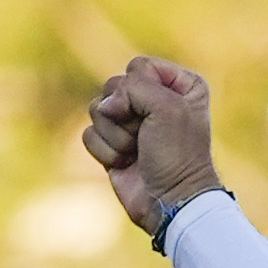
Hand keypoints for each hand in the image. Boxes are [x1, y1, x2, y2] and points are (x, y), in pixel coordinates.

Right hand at [80, 57, 222, 236]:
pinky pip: (89, 133)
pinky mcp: (112, 144)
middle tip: (145, 136)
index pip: (138, 66)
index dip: (139, 89)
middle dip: (124, 114)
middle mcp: (155, 100)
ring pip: (97, 109)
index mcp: (178, 85)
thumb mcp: (167, 107)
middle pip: (113, 86)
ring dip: (115, 135)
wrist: (170, 201)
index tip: (157, 113)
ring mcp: (131, 123)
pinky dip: (104, 151)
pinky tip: (125, 164)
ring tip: (136, 152)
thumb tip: (103, 106)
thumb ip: (133, 87)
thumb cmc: (177, 155)